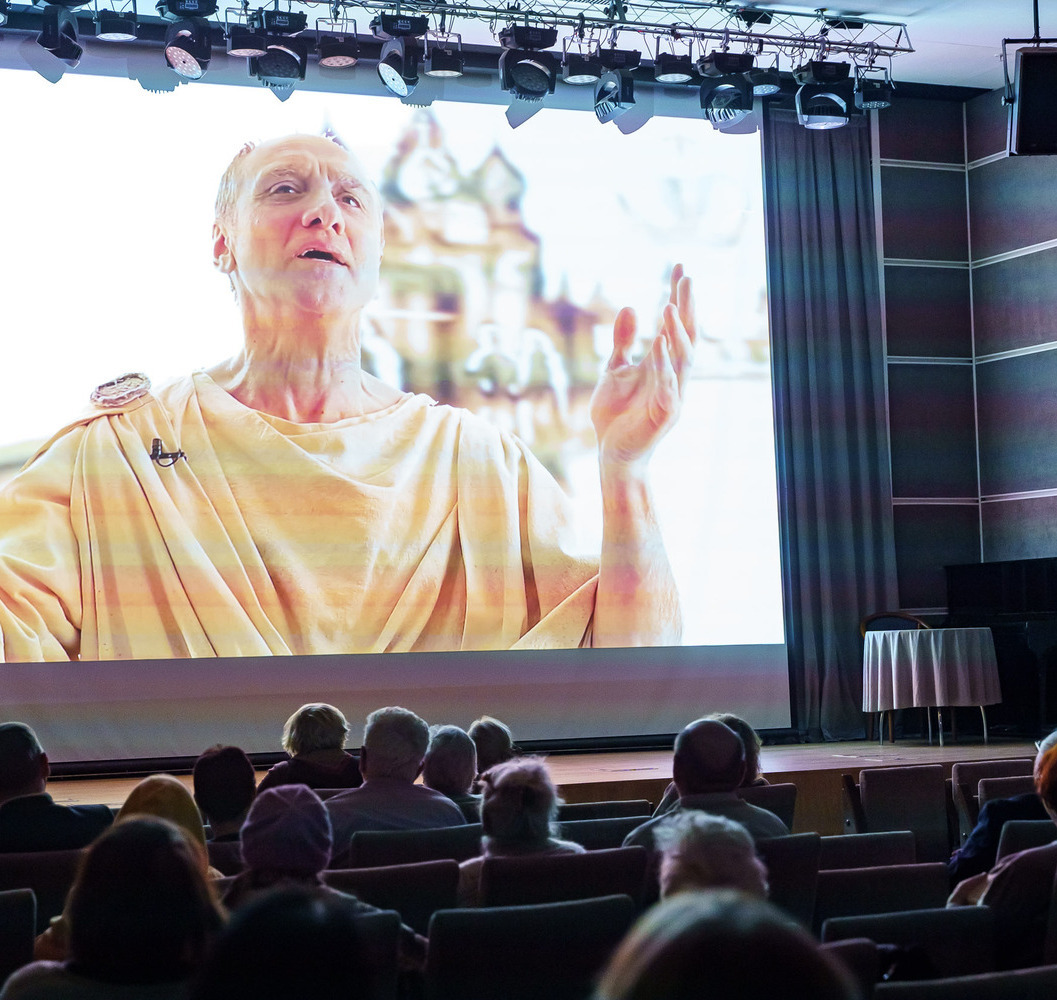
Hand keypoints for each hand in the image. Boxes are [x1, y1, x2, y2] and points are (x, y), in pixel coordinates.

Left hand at [589, 264, 696, 468]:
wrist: (611, 452)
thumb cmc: (616, 414)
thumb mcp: (615, 369)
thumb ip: (623, 341)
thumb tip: (629, 305)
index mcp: (663, 364)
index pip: (675, 324)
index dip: (678, 297)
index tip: (679, 268)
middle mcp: (674, 376)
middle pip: (687, 336)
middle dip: (687, 308)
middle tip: (686, 278)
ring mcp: (673, 394)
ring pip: (682, 359)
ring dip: (677, 333)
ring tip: (669, 306)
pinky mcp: (665, 414)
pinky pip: (668, 386)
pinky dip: (664, 365)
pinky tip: (659, 344)